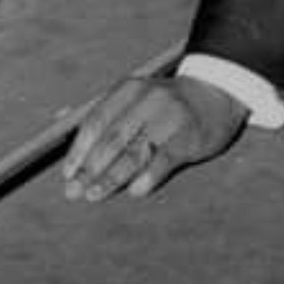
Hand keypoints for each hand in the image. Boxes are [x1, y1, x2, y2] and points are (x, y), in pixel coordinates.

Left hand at [61, 74, 246, 201]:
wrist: (216, 94)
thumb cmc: (166, 104)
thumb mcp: (137, 98)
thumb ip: (109, 117)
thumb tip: (70, 142)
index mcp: (129, 89)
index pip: (96, 121)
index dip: (79, 150)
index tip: (67, 174)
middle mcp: (147, 99)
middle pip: (112, 139)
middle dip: (89, 168)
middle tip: (74, 192)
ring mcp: (169, 117)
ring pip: (134, 151)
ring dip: (111, 176)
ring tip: (94, 194)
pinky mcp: (189, 136)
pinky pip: (164, 159)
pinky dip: (147, 176)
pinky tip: (134, 191)